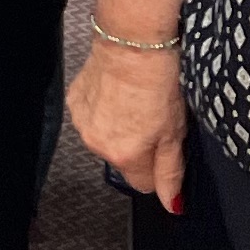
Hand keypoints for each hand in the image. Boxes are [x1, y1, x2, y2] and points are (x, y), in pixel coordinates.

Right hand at [67, 40, 188, 211]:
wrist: (132, 43)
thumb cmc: (158, 83)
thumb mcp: (175, 133)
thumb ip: (171, 173)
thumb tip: (172, 205)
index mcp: (125, 156)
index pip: (143, 185)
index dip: (157, 167)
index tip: (163, 146)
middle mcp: (99, 145)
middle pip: (124, 162)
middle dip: (138, 147)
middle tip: (152, 119)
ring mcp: (83, 123)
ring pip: (106, 139)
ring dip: (119, 128)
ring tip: (134, 102)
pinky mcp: (74, 102)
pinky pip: (92, 118)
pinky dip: (104, 110)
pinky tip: (117, 93)